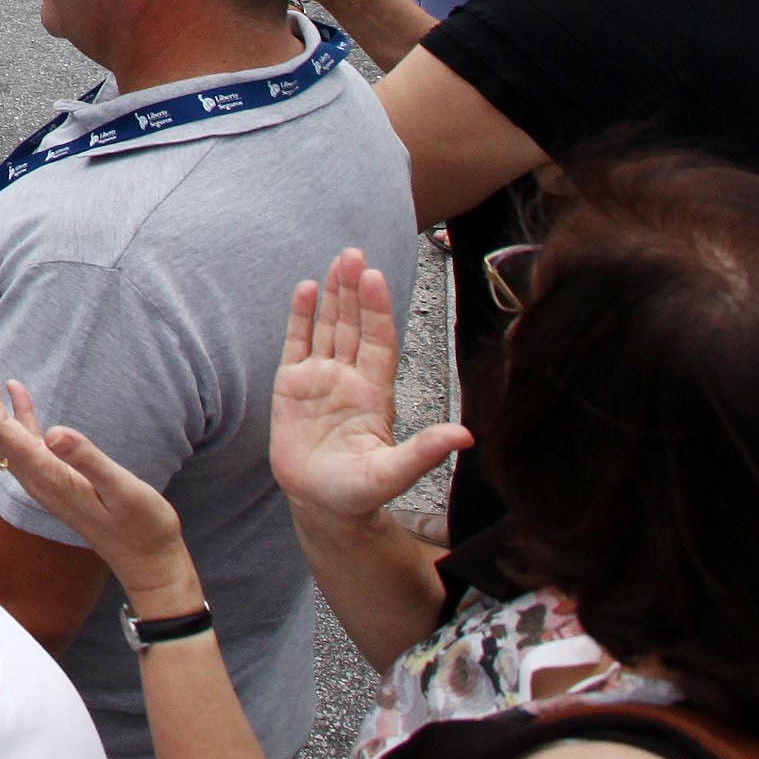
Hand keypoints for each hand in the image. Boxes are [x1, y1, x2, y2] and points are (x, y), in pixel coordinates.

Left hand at [0, 340, 192, 596]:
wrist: (147, 562)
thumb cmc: (142, 527)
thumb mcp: (123, 490)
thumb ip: (88, 461)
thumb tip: (53, 432)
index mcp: (46, 475)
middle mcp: (36, 478)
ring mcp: (43, 480)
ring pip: (4, 432)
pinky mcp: (55, 480)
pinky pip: (24, 440)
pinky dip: (17, 412)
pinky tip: (17, 390)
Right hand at [271, 249, 472, 522]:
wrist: (321, 503)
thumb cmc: (358, 492)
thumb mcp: (393, 474)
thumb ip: (424, 452)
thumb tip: (466, 435)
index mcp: (375, 394)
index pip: (378, 342)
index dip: (377, 310)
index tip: (375, 280)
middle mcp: (350, 378)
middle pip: (354, 325)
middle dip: (355, 291)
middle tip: (355, 255)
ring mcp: (320, 378)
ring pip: (329, 327)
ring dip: (334, 294)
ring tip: (339, 260)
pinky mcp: (291, 385)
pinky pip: (297, 343)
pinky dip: (301, 316)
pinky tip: (307, 289)